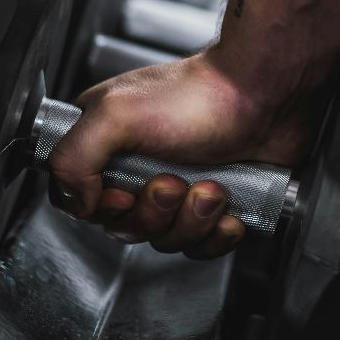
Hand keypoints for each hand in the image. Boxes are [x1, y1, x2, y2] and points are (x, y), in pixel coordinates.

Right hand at [48, 51, 322, 258]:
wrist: (266, 94)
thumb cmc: (198, 96)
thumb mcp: (116, 114)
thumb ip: (73, 158)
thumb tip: (78, 202)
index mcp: (106, 142)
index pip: (78, 199)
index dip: (102, 209)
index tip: (124, 194)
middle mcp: (138, 165)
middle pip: (125, 226)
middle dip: (154, 212)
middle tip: (173, 181)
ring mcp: (178, 186)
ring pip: (165, 238)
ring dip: (190, 219)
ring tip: (210, 186)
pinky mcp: (213, 204)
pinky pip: (202, 245)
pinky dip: (216, 233)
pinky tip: (229, 206)